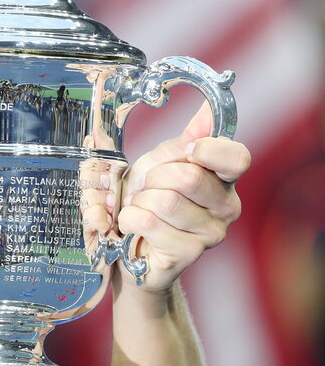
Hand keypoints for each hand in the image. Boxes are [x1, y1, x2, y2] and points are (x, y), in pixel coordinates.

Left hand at [118, 101, 249, 293]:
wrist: (127, 243)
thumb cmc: (148, 201)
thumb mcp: (160, 163)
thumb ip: (185, 140)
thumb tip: (207, 112)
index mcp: (224, 179)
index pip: (237, 158)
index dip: (206, 150)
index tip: (186, 153)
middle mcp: (226, 207)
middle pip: (189, 177)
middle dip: (154, 178)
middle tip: (148, 189)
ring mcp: (210, 233)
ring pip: (165, 200)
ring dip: (140, 201)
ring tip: (142, 209)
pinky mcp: (187, 253)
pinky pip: (148, 222)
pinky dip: (130, 218)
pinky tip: (135, 226)